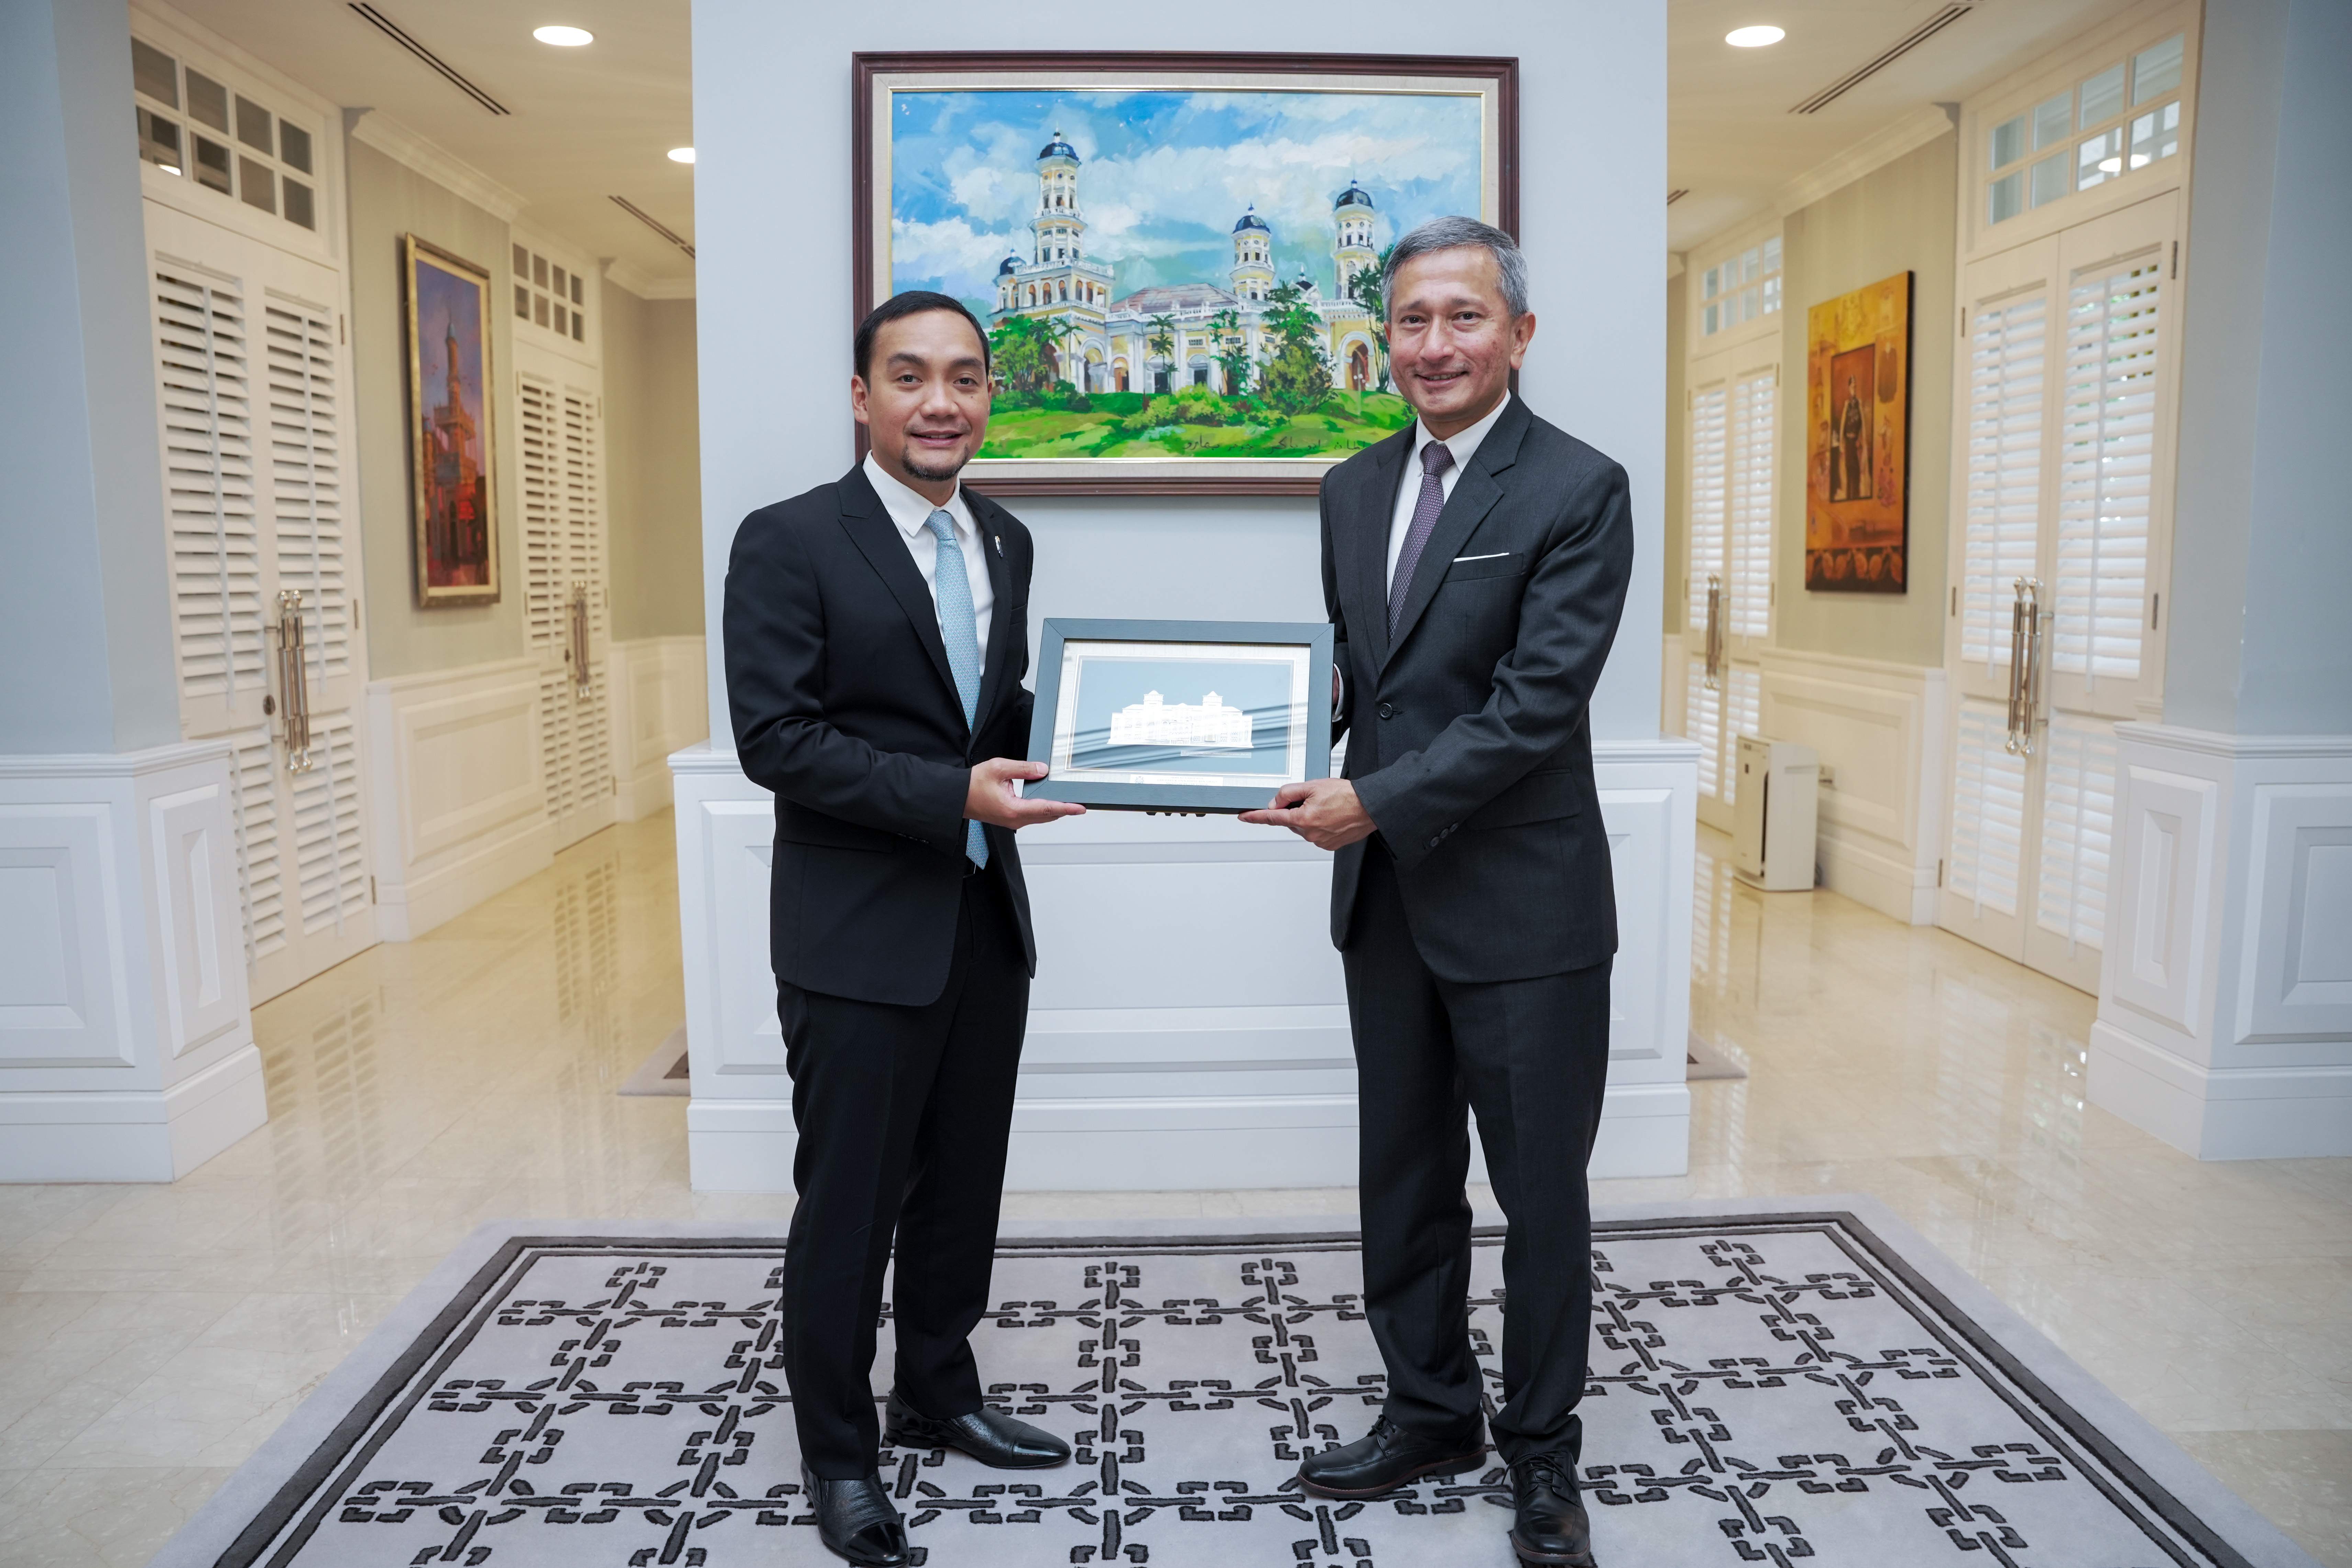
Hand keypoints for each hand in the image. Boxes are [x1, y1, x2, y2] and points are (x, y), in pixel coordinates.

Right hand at [967, 758, 1084, 828]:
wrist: (957, 796)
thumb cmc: (972, 784)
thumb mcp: (999, 768)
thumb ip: (1023, 768)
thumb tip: (1042, 770)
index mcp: (1013, 809)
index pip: (1047, 808)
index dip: (1066, 808)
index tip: (1080, 808)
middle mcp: (1015, 819)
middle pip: (1048, 816)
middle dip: (1064, 809)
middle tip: (1080, 803)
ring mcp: (1013, 821)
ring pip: (1041, 817)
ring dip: (1055, 810)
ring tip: (1069, 802)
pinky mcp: (1010, 819)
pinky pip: (1032, 816)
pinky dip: (1044, 810)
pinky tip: (1049, 802)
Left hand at [1238, 778, 1375, 850]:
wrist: (1370, 806)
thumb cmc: (1347, 795)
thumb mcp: (1313, 785)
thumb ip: (1289, 793)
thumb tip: (1275, 802)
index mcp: (1303, 819)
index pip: (1272, 818)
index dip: (1255, 816)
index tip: (1245, 816)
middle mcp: (1310, 833)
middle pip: (1290, 821)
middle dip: (1295, 810)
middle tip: (1313, 799)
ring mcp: (1320, 841)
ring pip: (1303, 827)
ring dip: (1308, 817)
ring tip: (1327, 806)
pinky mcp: (1329, 845)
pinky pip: (1316, 834)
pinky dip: (1319, 824)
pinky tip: (1331, 816)